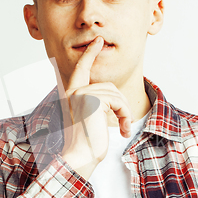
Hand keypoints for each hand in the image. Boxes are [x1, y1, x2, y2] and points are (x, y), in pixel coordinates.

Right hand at [59, 36, 131, 178]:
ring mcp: (82, 94)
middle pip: (109, 87)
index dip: (90, 54)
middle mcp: (74, 91)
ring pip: (116, 94)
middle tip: (124, 123)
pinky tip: (122, 129)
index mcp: (72, 94)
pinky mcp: (92, 99)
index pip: (81, 69)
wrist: (81, 155)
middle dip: (121, 105)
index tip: (98, 41)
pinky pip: (118, 100)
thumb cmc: (87, 141)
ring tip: (122, 128)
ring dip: (124, 112)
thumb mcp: (92, 117)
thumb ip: (97, 103)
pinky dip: (125, 114)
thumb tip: (112, 97)